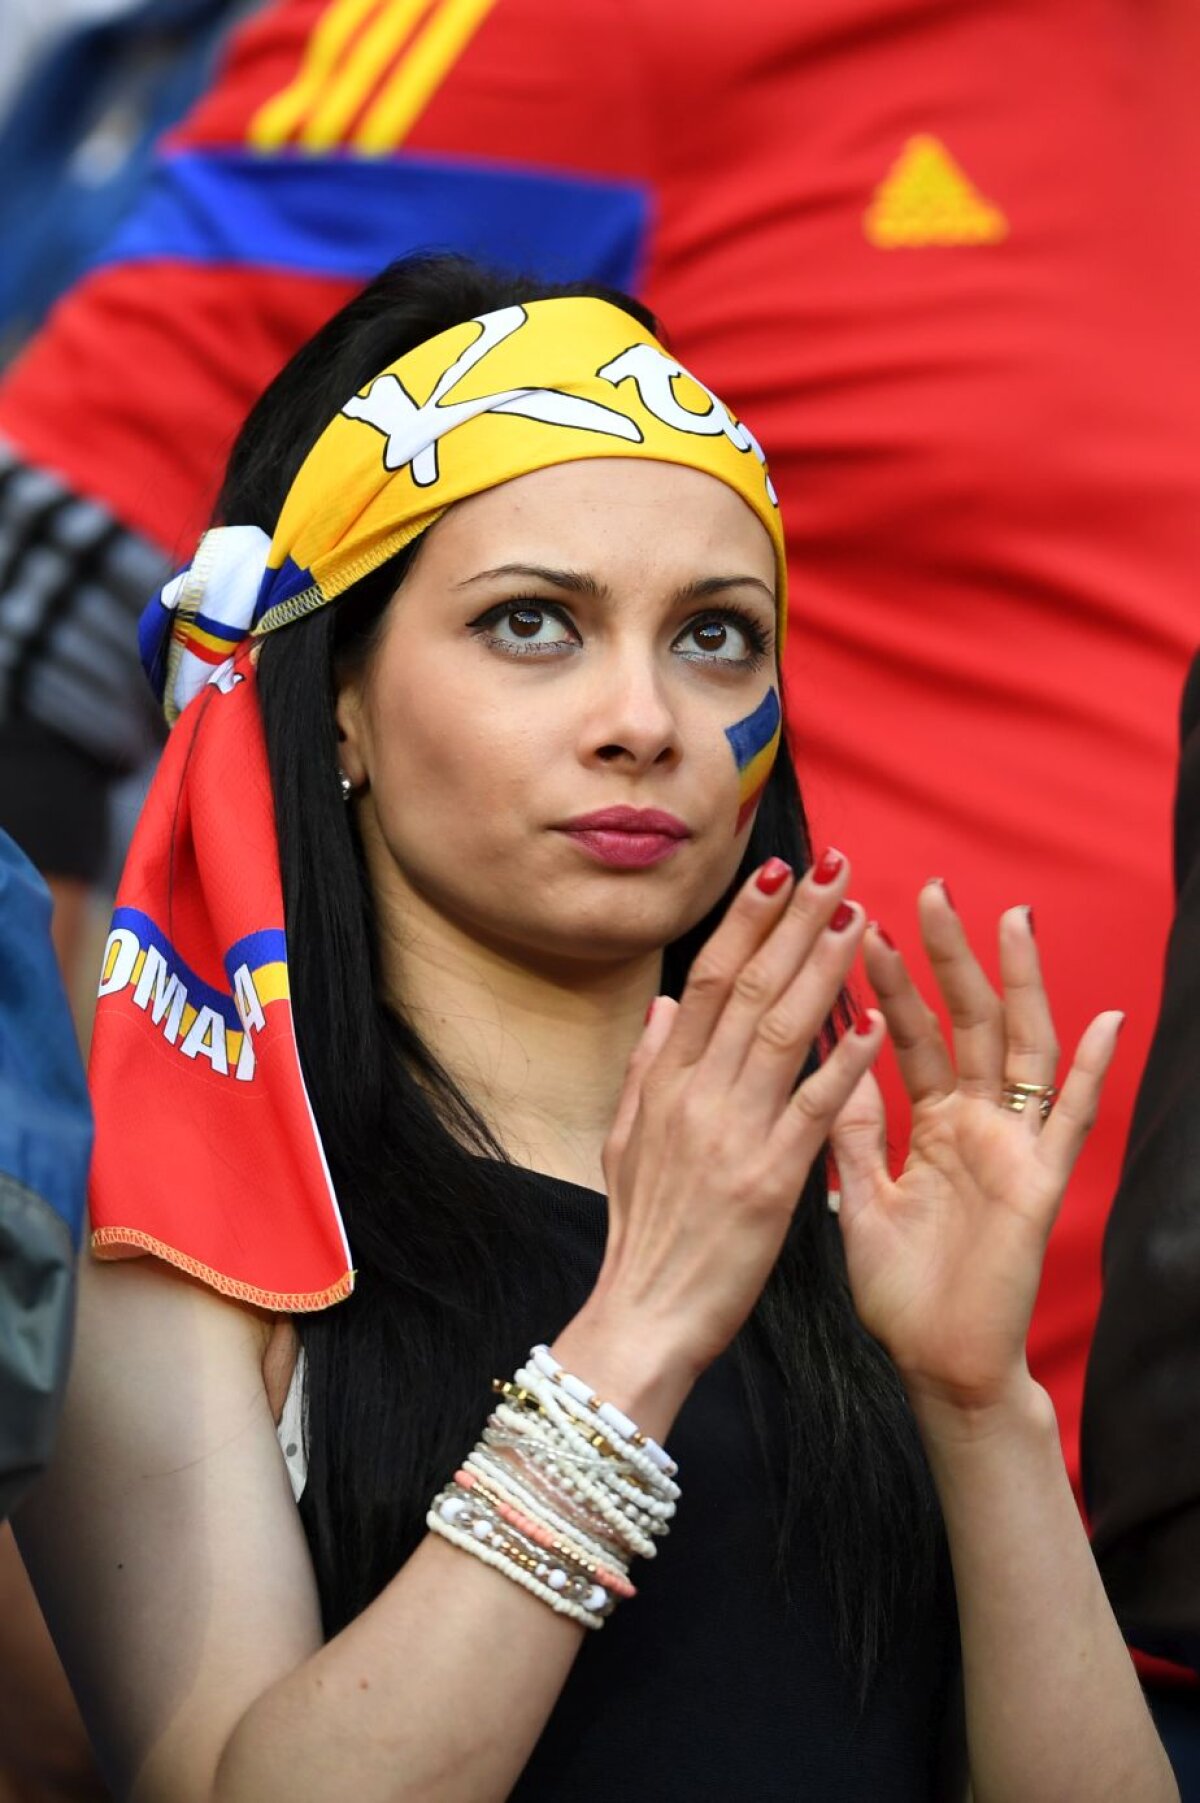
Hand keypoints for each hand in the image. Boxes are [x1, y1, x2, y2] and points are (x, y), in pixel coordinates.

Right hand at [579, 852, 882, 1395]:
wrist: (643, 1318)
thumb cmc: (643, 1235)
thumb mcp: (624, 1142)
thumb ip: (646, 1069)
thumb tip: (663, 1007)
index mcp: (664, 1083)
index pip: (706, 981)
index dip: (744, 923)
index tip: (776, 871)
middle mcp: (695, 1095)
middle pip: (748, 988)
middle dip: (793, 920)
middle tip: (835, 865)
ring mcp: (730, 1134)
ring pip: (782, 1030)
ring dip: (824, 967)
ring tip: (859, 913)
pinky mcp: (768, 1181)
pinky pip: (813, 1109)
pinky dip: (843, 1062)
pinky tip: (874, 1021)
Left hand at [830, 882, 1122, 1417]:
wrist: (940, 1366)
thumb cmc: (902, 1290)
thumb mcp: (861, 1196)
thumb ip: (854, 1129)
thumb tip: (832, 1055)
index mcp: (930, 1123)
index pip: (907, 1035)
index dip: (888, 982)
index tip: (862, 926)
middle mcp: (975, 1123)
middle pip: (966, 1022)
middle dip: (949, 958)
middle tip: (930, 889)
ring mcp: (1013, 1147)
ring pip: (1020, 1048)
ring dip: (1017, 985)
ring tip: (1011, 919)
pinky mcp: (1042, 1183)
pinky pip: (1071, 1120)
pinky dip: (1089, 1071)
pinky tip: (1105, 1020)